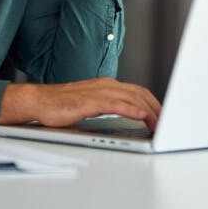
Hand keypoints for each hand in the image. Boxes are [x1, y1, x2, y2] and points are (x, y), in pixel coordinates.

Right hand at [0, 78, 160, 131]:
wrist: (39, 102)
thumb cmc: (62, 106)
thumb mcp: (92, 105)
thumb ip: (109, 107)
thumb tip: (129, 116)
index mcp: (108, 85)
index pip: (139, 92)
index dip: (155, 103)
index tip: (164, 116)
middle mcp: (106, 85)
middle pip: (140, 94)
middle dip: (157, 108)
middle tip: (168, 123)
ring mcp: (98, 91)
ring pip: (132, 98)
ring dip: (149, 111)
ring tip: (161, 124)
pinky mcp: (89, 101)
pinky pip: (115, 104)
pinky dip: (131, 109)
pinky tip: (141, 116)